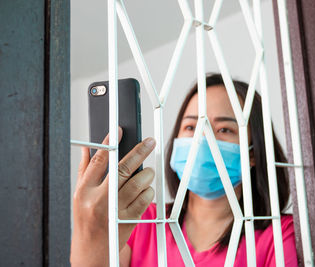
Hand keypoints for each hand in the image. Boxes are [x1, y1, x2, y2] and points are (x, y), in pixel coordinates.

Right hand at [70, 128, 155, 265]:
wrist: (93, 252)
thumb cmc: (86, 220)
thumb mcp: (80, 196)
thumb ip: (85, 171)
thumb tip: (87, 148)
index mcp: (84, 191)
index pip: (99, 161)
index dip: (110, 143)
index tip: (119, 131)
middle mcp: (99, 200)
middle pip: (123, 169)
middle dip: (140, 152)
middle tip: (150, 142)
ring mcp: (115, 211)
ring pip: (138, 183)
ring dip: (146, 174)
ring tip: (146, 172)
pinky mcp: (129, 220)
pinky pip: (145, 199)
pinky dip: (149, 191)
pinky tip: (145, 190)